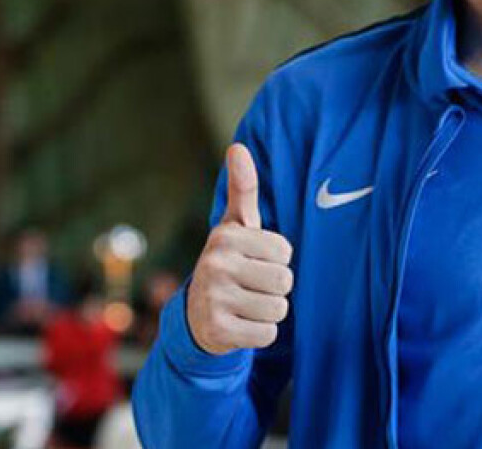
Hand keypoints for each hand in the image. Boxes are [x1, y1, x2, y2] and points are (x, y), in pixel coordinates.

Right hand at [187, 143, 293, 354]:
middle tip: (250, 286)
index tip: (254, 261)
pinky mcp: (218, 331)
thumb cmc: (228, 262)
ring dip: (268, 311)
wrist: (196, 315)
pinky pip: (267, 334)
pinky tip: (240, 324)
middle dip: (274, 287)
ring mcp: (214, 299)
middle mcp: (215, 265)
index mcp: (225, 236)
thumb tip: (238, 146)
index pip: (285, 251)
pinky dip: (260, 333)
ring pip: (278, 309)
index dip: (276, 260)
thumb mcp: (235, 226)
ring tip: (246, 304)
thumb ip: (242, 188)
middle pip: (284, 281)